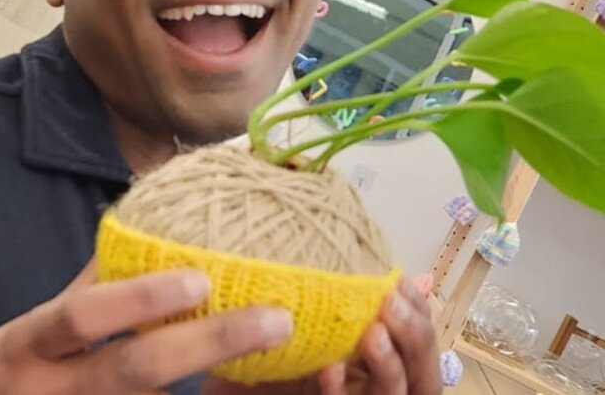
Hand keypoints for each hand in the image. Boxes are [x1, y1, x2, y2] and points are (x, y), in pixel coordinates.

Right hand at [0, 261, 293, 394]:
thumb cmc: (9, 381)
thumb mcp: (32, 333)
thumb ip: (84, 291)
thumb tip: (137, 232)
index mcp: (26, 348)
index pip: (81, 317)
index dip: (139, 298)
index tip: (201, 277)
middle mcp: (50, 393)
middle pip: (134, 371)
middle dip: (209, 343)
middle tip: (276, 321)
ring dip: (219, 387)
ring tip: (288, 363)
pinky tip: (245, 392)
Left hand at [204, 274, 440, 394]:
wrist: (227, 385)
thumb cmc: (268, 353)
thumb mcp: (308, 317)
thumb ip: (343, 297)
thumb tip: (400, 267)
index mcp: (377, 361)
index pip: (419, 342)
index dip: (420, 314)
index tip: (400, 281)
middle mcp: (372, 386)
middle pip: (422, 373)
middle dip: (414, 337)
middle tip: (389, 301)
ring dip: (388, 366)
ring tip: (372, 334)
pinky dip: (341, 393)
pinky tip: (329, 371)